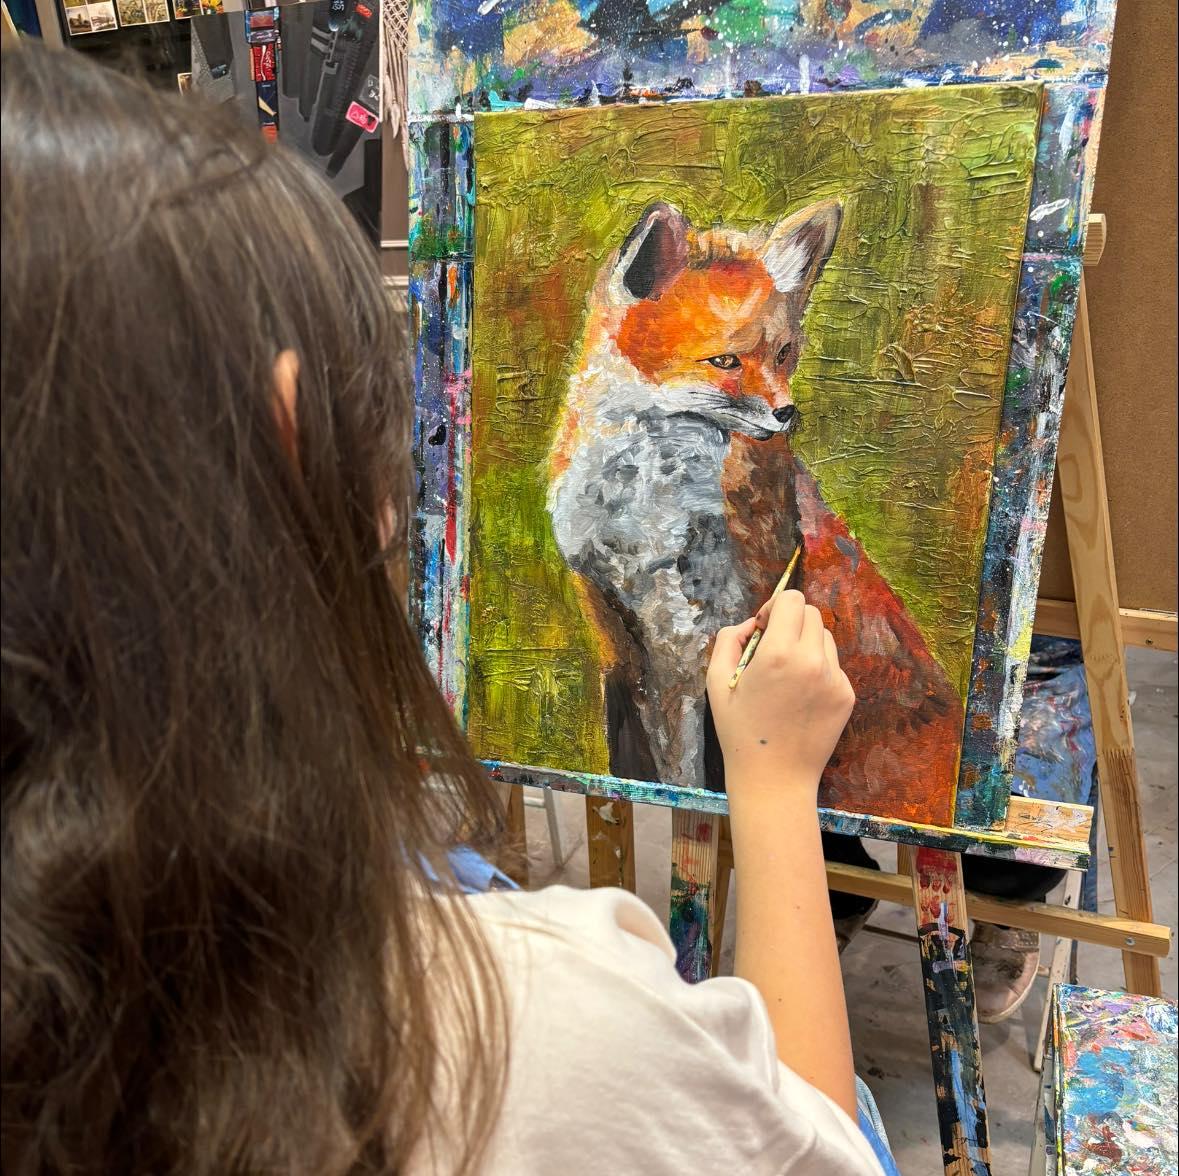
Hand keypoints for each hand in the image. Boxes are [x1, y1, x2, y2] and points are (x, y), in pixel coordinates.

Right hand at [706, 590, 854, 793]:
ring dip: (806, 643)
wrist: (774, 777)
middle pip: (811, 613)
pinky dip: (818, 669)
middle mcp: (812, 660)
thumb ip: (729, 640)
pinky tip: (801, 696)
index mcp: (778, 653)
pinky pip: (834, 665)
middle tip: (773, 649)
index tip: (763, 628)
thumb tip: (751, 625)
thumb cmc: (739, 731)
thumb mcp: (716, 681)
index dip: (774, 607)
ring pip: (825, 637)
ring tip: (788, 675)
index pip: (791, 599)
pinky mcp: (847, 694)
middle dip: (790, 622)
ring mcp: (835, 678)